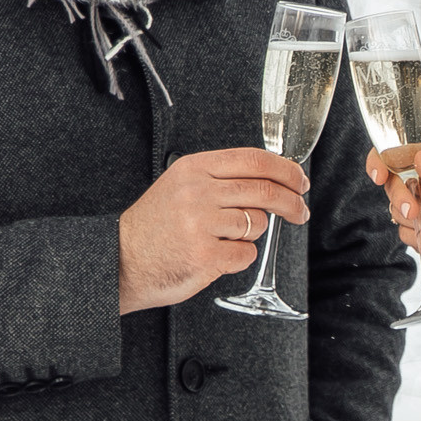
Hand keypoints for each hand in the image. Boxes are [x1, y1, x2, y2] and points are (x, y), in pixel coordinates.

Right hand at [118, 149, 309, 310]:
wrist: (120, 260)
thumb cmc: (154, 228)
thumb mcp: (180, 186)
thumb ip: (219, 179)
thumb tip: (271, 180)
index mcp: (194, 168)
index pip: (254, 160)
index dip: (286, 170)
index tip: (300, 181)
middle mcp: (198, 192)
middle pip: (265, 190)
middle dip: (291, 202)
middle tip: (300, 211)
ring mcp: (201, 224)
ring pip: (257, 224)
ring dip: (250, 234)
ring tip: (220, 239)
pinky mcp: (206, 255)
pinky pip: (246, 254)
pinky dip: (238, 257)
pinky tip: (215, 255)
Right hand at [367, 139, 420, 271]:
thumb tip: (420, 158)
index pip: (393, 154)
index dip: (380, 162)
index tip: (380, 175)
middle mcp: (419, 181)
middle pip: (391, 187)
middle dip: (402, 200)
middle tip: (415, 211)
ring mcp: (419, 208)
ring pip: (399, 215)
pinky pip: (410, 237)